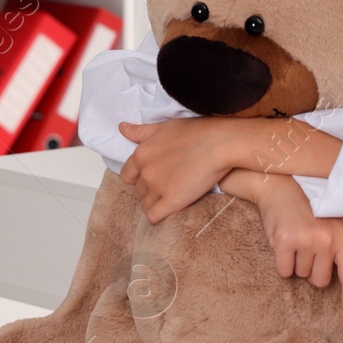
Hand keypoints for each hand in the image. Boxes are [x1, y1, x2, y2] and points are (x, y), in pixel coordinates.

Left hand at [118, 117, 242, 222]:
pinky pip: (154, 216)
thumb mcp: (164, 126)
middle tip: (166, 185)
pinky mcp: (172, 201)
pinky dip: (158, 215)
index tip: (152, 176)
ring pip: (145, 205)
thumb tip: (121, 128)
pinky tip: (170, 208)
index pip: (127, 175)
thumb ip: (140, 131)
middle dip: (148, 190)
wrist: (220, 144)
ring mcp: (158, 188)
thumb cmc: (196, 132)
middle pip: (138, 191)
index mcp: (141, 154)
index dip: (138, 177)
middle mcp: (145, 172)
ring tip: (169, 197)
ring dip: (154, 203)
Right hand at [237, 173, 342, 329]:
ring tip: (297, 239)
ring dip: (297, 262)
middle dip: (313, 268)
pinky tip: (284, 242)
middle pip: (320, 281)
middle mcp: (328, 240)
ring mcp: (306, 240)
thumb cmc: (315, 209)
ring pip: (301, 276)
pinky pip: (284, 271)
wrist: (282, 186)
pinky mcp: (285, 241)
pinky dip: (282, 262)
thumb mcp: (342, 227)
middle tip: (309, 243)